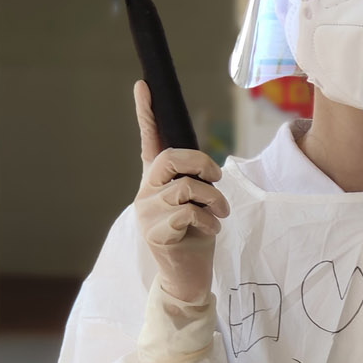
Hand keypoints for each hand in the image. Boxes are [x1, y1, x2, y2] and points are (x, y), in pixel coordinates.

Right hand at [133, 80, 229, 303]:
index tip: (143, 85)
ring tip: (219, 214)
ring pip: (186, 188)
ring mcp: (146, 212)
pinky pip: (188, 213)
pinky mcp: (155, 232)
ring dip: (213, 200)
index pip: (149, 141)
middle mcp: (146, 192)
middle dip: (202, 164)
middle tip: (217, 179)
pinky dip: (208, 221)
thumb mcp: (199, 204)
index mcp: (157, 181)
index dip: (146, 113)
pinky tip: (210, 231)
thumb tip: (207, 168)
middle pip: (171, 159)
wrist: (190, 277)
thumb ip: (195, 182)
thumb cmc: (197, 236)